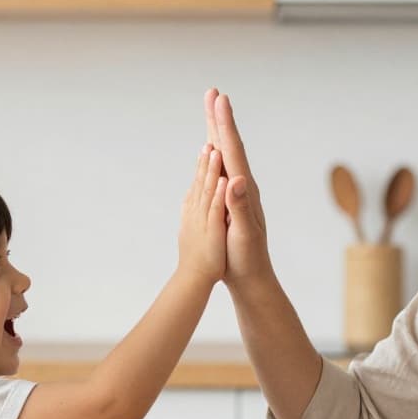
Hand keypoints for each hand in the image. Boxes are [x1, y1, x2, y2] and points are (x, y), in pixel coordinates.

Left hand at [177, 143, 227, 285]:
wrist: (195, 281)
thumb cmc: (211, 260)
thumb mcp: (217, 229)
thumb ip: (219, 202)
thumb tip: (224, 179)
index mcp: (208, 207)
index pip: (212, 177)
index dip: (213, 159)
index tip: (214, 138)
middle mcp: (199, 209)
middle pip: (203, 179)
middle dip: (207, 159)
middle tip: (209, 138)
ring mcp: (194, 217)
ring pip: (199, 189)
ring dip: (203, 171)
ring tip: (206, 154)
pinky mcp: (194, 225)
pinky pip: (196, 204)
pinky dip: (199, 191)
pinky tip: (199, 186)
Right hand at [203, 89, 271, 283]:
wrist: (253, 277)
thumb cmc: (247, 258)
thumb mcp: (244, 235)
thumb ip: (239, 208)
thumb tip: (236, 180)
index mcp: (244, 190)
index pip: (233, 150)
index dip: (224, 124)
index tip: (219, 99)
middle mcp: (244, 185)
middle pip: (231, 145)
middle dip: (220, 118)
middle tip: (213, 92)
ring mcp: (239, 192)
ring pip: (227, 153)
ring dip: (219, 130)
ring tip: (212, 110)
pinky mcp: (233, 200)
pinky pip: (223, 167)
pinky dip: (217, 151)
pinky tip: (213, 149)